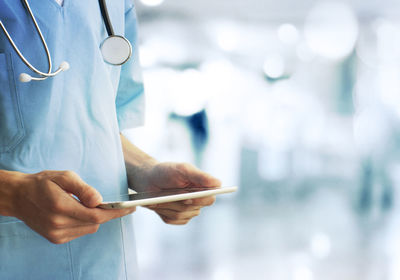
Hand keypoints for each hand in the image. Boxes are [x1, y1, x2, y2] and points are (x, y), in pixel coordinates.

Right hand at [8, 170, 135, 243]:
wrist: (19, 196)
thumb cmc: (43, 182)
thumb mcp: (64, 177)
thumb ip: (83, 188)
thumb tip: (99, 200)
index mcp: (61, 207)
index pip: (96, 215)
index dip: (116, 212)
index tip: (131, 208)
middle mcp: (58, 224)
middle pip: (95, 223)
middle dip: (109, 214)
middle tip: (120, 205)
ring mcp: (56, 234)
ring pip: (89, 229)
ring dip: (96, 218)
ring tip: (90, 205)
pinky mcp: (55, 239)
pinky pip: (80, 232)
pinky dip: (86, 223)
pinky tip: (79, 212)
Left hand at [132, 162, 220, 224]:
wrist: (148, 179)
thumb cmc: (167, 171)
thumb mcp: (183, 169)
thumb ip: (201, 176)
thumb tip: (218, 183)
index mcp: (203, 188)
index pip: (210, 198)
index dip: (201, 200)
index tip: (189, 198)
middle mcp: (198, 201)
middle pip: (195, 209)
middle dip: (180, 202)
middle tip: (170, 195)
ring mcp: (187, 210)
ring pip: (182, 214)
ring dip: (169, 205)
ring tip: (161, 196)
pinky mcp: (176, 218)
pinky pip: (173, 219)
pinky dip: (164, 211)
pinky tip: (159, 203)